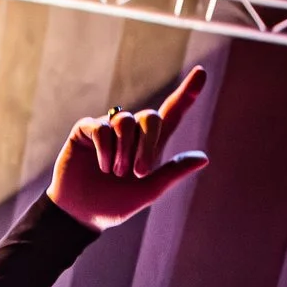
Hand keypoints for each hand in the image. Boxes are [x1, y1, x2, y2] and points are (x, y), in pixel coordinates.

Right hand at [47, 66, 209, 229]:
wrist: (82, 213)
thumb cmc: (115, 204)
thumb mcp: (149, 191)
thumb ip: (173, 172)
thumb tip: (205, 158)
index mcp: (151, 144)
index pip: (172, 112)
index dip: (187, 93)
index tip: (202, 73)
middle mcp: (131, 131)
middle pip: (151, 117)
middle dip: (148, 145)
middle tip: (139, 172)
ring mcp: (108, 127)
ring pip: (126, 121)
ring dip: (124, 151)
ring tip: (115, 173)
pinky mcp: (87, 128)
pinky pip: (102, 128)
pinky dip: (104, 150)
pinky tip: (101, 166)